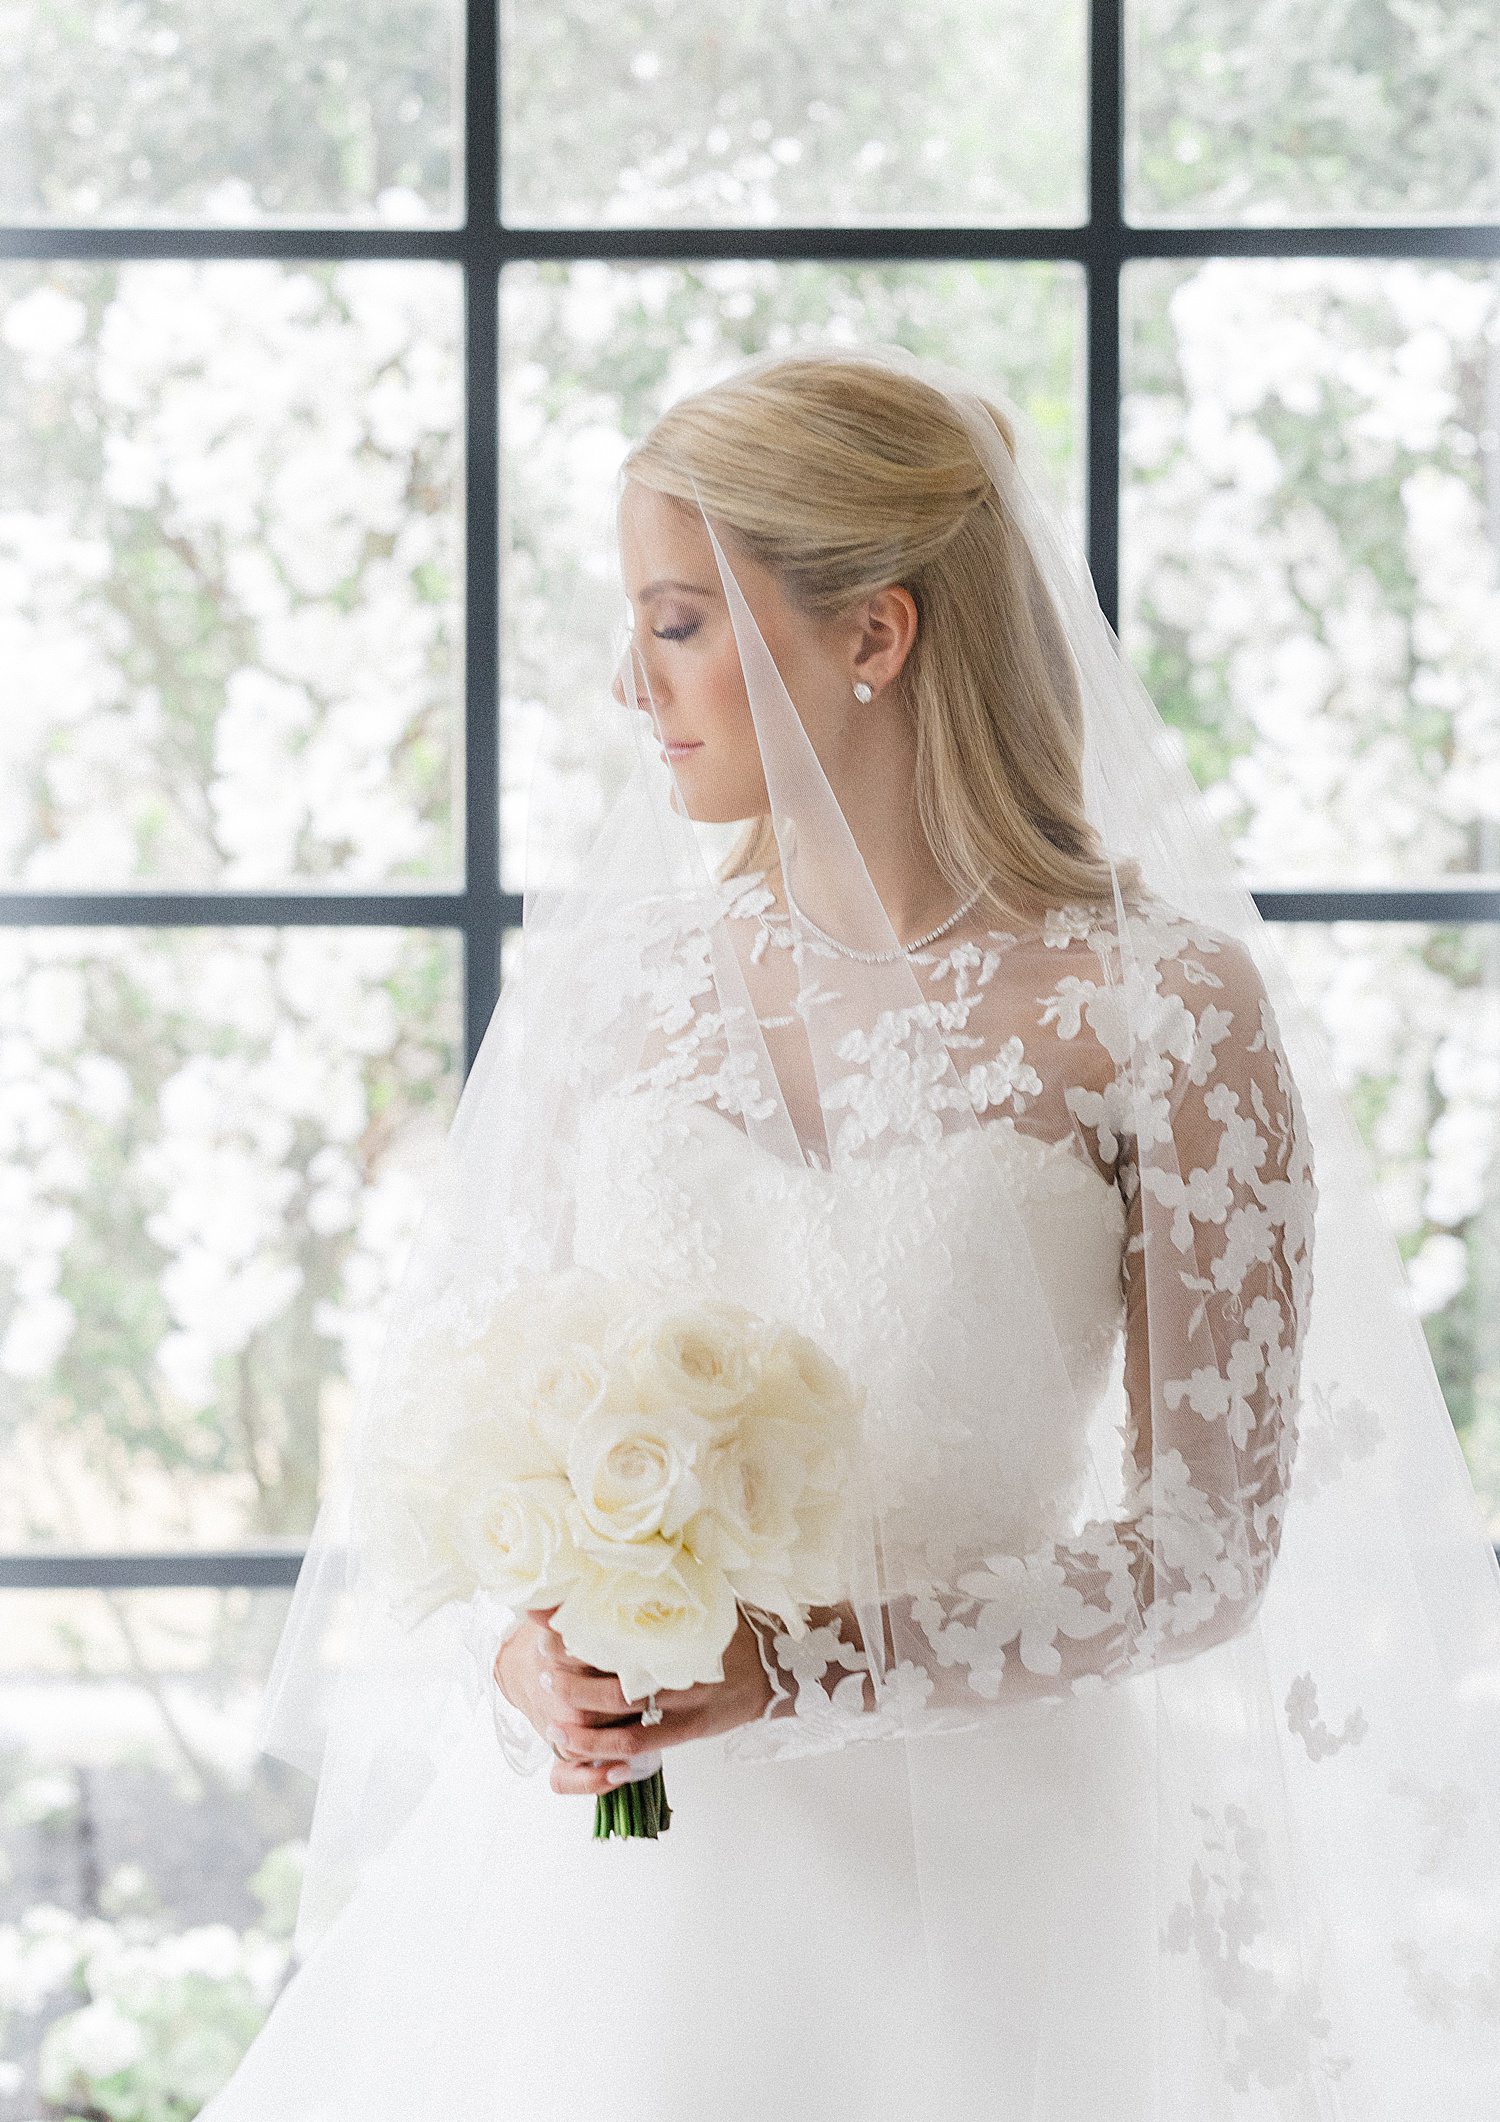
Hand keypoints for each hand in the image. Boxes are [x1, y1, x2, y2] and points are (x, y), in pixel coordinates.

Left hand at [493, 1603, 776, 1799]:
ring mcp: (680, 1699)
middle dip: (567, 1672)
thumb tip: (618, 1568)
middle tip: (540, 1667)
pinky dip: (605, 1750)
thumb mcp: (700, 1602)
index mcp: (670, 1627)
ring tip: (551, 1716)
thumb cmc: (731, 1632)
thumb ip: (662, 1595)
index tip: (546, 1620)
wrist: (777, 1667)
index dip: (575, 1624)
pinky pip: (638, 1744)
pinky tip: (580, 1751)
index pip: (611, 1623)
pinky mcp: (687, 1729)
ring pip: (617, 1713)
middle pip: (607, 1669)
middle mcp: (672, 1662)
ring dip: (579, 1716)